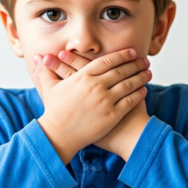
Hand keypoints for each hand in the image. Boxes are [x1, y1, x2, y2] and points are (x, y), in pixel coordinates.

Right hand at [33, 48, 150, 163]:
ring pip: (128, 84)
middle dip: (135, 64)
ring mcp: (105, 100)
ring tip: (148, 72)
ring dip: (140, 76)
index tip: (131, 52)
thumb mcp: (50, 89)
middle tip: (145, 60)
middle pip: (121, 70)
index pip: (107, 61)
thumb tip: (38, 60)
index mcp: (83, 77)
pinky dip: (138, 94)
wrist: (59, 135)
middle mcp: (96, 86)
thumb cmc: (54, 113)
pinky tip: (144, 90)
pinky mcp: (112, 115)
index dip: (121, 55)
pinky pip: (129, 101)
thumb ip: (47, 72)